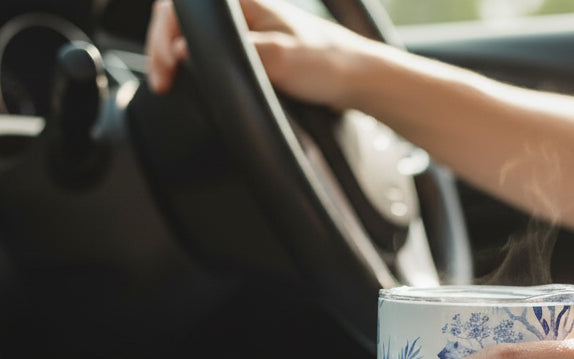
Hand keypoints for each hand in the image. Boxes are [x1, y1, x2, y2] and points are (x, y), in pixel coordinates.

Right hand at [145, 0, 372, 107]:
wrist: (358, 79)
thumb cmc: (328, 63)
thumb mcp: (278, 59)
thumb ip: (234, 51)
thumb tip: (184, 51)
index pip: (182, 6)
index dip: (163, 34)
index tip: (164, 69)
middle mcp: (243, 7)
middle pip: (184, 18)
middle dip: (164, 47)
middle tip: (162, 82)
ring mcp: (248, 26)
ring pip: (197, 34)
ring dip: (178, 56)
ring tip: (171, 83)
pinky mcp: (255, 46)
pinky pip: (216, 49)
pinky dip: (199, 64)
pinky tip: (195, 80)